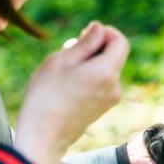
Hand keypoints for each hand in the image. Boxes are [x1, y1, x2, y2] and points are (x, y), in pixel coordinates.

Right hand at [14, 22, 129, 163]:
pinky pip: (102, 83)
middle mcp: (115, 87)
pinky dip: (90, 77)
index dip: (105, 32)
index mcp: (106, 72)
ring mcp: (111, 99)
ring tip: (64, 70)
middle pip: (114, 55)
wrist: (43, 135)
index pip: (120, 41)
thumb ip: (86, 42)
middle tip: (68, 50)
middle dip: (95, 47)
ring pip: (106, 69)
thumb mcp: (61, 60)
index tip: (84, 33)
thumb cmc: (46, 95)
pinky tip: (68, 84)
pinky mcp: (103, 108)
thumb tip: (100, 28)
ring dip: (90, 62)